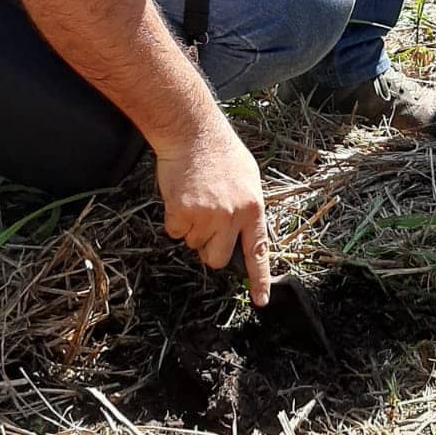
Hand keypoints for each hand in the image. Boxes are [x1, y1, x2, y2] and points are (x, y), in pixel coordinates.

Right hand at [156, 118, 270, 304]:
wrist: (193, 133)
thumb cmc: (221, 153)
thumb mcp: (248, 179)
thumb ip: (247, 209)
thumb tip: (243, 235)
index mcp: (253, 208)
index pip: (258, 252)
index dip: (259, 280)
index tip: (260, 301)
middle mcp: (232, 216)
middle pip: (217, 258)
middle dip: (209, 248)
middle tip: (207, 223)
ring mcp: (207, 215)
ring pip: (194, 244)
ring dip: (192, 229)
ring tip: (196, 199)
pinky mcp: (182, 212)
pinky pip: (175, 232)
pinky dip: (174, 219)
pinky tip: (181, 197)